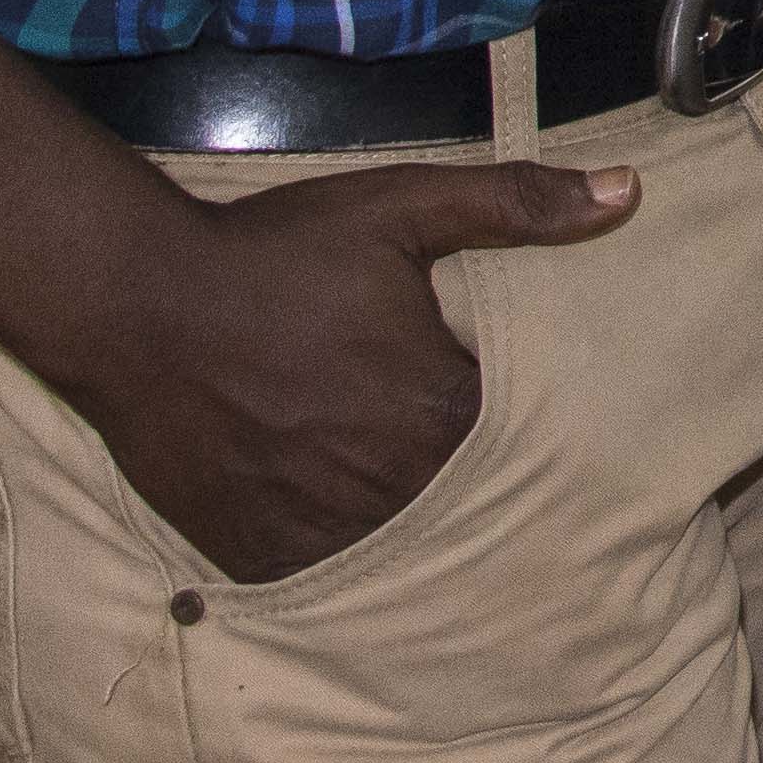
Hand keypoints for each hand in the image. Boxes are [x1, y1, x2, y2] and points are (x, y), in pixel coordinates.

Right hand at [60, 156, 637, 582]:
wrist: (136, 304)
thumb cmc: (273, 254)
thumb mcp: (400, 207)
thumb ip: (517, 204)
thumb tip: (626, 194)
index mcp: (443, 410)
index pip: (517, 435)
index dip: (511, 413)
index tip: (483, 386)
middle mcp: (395, 486)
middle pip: (461, 491)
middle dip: (457, 461)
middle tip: (419, 420)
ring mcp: (326, 530)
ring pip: (398, 535)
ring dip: (399, 504)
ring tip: (373, 460)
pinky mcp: (262, 556)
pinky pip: (326, 568)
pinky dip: (335, 539)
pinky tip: (323, 496)